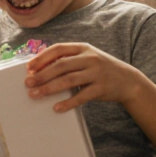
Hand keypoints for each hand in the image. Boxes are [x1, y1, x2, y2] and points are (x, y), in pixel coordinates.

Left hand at [26, 42, 142, 111]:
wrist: (128, 81)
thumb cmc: (100, 69)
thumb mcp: (86, 58)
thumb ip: (67, 60)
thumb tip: (39, 68)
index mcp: (83, 48)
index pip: (58, 49)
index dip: (42, 58)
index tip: (29, 67)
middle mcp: (90, 58)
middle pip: (60, 66)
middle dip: (42, 75)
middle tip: (27, 83)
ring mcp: (97, 73)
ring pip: (68, 80)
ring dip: (49, 88)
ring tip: (35, 94)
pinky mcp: (101, 89)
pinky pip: (81, 96)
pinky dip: (68, 102)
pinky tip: (56, 108)